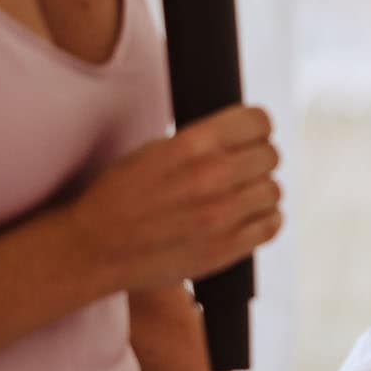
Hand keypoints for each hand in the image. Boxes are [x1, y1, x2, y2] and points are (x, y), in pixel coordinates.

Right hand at [70, 105, 281, 293]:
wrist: (96, 248)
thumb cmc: (119, 197)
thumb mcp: (153, 150)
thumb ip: (200, 140)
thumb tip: (239, 135)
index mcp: (192, 145)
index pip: (258, 122)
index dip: (256, 128)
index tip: (250, 136)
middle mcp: (212, 177)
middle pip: (270, 156)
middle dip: (256, 159)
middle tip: (240, 169)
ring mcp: (222, 215)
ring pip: (273, 191)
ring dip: (259, 192)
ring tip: (238, 197)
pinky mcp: (226, 248)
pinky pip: (271, 225)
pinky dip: (263, 220)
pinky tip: (244, 218)